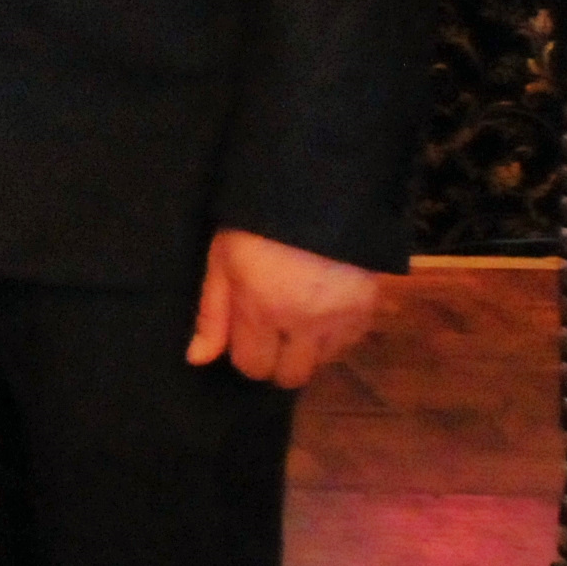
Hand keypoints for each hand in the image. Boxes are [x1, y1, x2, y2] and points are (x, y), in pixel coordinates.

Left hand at [186, 226, 380, 389]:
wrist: (319, 189)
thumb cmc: (258, 222)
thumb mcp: (222, 258)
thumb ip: (211, 313)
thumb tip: (198, 359)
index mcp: (260, 310)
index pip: (253, 366)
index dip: (247, 353)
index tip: (248, 334)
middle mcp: (302, 324)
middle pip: (291, 376)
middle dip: (278, 360)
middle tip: (274, 332)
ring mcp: (339, 319)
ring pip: (322, 363)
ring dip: (308, 348)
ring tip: (301, 314)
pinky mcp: (368, 309)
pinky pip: (350, 343)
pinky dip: (335, 334)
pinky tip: (325, 307)